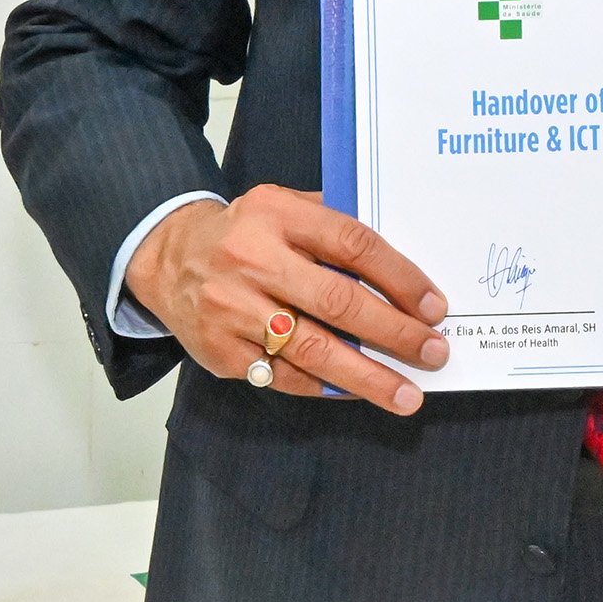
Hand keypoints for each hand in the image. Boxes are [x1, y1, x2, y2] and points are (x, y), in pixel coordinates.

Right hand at [132, 186, 448, 415]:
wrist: (168, 256)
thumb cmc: (246, 233)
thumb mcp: (284, 207)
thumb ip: (335, 227)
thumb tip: (404, 273)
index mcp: (275, 214)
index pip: (353, 244)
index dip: (400, 278)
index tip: (434, 308)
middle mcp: (251, 259)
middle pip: (337, 302)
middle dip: (394, 333)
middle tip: (434, 353)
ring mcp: (231, 308)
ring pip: (312, 349)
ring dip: (367, 376)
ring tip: (406, 394)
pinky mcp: (220, 350)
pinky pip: (284, 376)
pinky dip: (327, 388)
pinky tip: (358, 391)